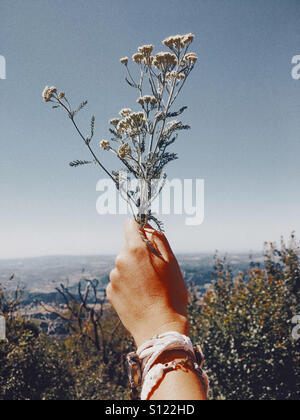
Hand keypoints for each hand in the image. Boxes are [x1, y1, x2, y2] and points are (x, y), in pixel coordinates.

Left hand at [106, 219, 188, 346]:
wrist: (160, 328)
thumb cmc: (171, 294)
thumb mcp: (172, 262)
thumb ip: (158, 239)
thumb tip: (147, 226)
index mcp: (136, 250)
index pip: (130, 225)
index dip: (139, 228)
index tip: (147, 236)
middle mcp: (120, 261)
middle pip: (128, 248)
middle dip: (140, 254)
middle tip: (155, 272)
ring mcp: (113, 278)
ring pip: (124, 266)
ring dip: (134, 271)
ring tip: (149, 288)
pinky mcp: (110, 293)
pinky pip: (119, 282)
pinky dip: (128, 285)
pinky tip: (140, 297)